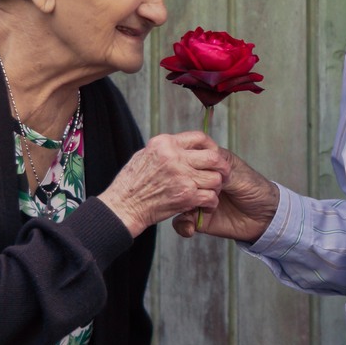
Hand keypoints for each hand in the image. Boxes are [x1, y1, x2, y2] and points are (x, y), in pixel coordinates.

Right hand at [97, 131, 229, 236]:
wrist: (123, 206)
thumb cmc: (131, 183)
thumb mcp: (145, 155)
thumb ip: (166, 150)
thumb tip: (183, 147)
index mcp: (165, 144)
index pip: (199, 138)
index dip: (211, 147)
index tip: (214, 155)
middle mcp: (174, 157)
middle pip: (213, 158)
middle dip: (221, 167)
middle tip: (222, 175)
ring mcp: (181, 177)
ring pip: (215, 178)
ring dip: (216, 187)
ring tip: (210, 191)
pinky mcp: (185, 196)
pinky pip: (210, 197)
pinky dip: (211, 202)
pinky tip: (206, 204)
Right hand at [172, 148, 277, 242]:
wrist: (266, 217)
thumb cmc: (256, 190)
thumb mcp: (239, 176)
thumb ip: (220, 172)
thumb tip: (202, 169)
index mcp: (212, 163)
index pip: (191, 157)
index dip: (188, 162)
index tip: (192, 169)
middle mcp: (202, 180)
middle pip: (181, 179)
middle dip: (183, 186)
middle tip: (195, 193)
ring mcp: (198, 199)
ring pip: (178, 200)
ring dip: (181, 206)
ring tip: (192, 210)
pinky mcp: (199, 218)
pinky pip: (182, 222)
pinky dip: (183, 226)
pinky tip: (190, 228)